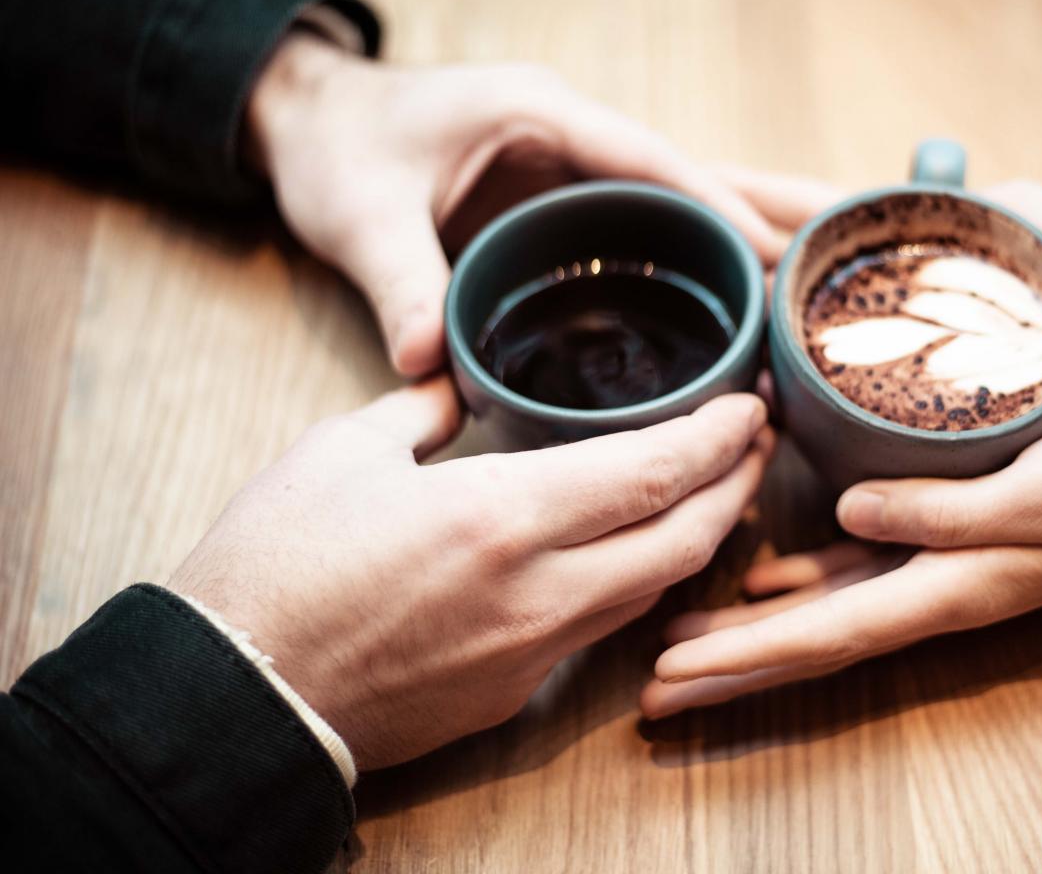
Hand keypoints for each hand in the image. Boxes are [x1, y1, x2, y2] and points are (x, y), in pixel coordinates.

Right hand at [169, 380, 772, 767]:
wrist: (236, 697)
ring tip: (715, 488)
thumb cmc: (274, 566)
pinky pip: (604, 629)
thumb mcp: (341, 451)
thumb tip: (455, 392)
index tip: (749, 403)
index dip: (720, 436)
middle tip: (757, 441)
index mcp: (501, 515)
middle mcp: (539, 591)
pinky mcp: (514, 693)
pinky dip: (642, 582)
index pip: (655, 471)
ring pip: (656, 590)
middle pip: (687, 539)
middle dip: (739, 485)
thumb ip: (420, 410)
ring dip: (701, 537)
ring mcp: (533, 652)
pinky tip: (637, 551)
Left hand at [245, 32, 790, 376]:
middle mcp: (572, 137)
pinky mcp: (563, 205)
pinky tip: (727, 309)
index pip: (652, 160)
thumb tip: (428, 366)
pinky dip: (690, 263)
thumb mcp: (360, 213)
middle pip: (689, 179)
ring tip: (811, 289)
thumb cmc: (338, 149)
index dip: (717, 206)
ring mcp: (572, 171)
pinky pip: (642, 232)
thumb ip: (400, 282)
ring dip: (738, 241)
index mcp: (541, 115)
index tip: (777, 252)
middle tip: (836, 260)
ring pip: (676, 206)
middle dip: (761, 218)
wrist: (312, 126)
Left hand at [640, 397, 1041, 717]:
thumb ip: (946, 512)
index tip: (670, 678)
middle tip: (648, 690)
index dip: (742, 657)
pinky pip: (858, 568)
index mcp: (950, 586)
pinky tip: (766, 574)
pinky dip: (803, 580)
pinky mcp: (954, 533)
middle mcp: (935, 586)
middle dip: (727, 666)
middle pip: (808, 639)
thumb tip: (845, 518)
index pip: (823, 635)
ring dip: (751, 630)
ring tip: (683, 642)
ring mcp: (943, 565)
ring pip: (823, 609)